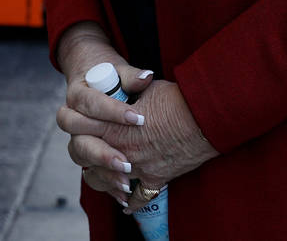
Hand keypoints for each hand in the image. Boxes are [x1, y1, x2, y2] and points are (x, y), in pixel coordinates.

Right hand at [55, 23, 154, 206]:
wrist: (95, 79)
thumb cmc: (112, 74)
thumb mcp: (120, 69)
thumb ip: (131, 75)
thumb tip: (146, 77)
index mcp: (79, 94)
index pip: (90, 104)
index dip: (113, 112)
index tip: (138, 119)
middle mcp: (72, 118)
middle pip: (78, 139)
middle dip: (103, 151)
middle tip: (128, 160)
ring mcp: (76, 137)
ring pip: (81, 158)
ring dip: (103, 170)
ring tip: (127, 179)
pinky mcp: (85, 153)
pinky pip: (89, 171)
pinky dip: (105, 182)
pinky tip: (123, 192)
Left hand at [55, 24, 217, 209]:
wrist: (208, 117)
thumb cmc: (181, 99)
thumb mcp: (150, 89)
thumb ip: (130, 93)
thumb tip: (123, 92)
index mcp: (116, 127)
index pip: (82, 126)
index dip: (75, 120)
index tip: (74, 116)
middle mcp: (122, 152)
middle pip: (88, 155)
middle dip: (84, 147)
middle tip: (84, 141)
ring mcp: (138, 169)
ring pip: (106, 180)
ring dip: (101, 175)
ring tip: (99, 169)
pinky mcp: (156, 179)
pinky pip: (137, 198)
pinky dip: (130, 200)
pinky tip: (126, 199)